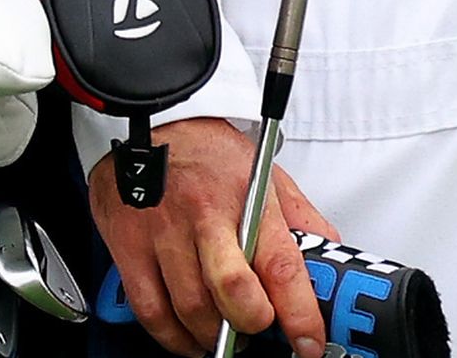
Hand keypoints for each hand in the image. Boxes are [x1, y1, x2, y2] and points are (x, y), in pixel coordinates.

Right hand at [89, 117, 340, 357]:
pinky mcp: (129, 248)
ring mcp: (164, 235)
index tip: (308, 340)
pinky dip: (170, 336)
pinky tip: (187, 336)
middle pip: (230, 290)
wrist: (149, 121)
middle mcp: (206, 218)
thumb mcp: (266, 172)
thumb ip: (298, 216)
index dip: (298, 312)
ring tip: (223, 336)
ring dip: (211, 335)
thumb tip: (327, 251)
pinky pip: (150, 309)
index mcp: (247, 198)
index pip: (280, 265)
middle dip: (249, 323)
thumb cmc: (208, 149)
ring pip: (189, 307)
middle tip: (258, 330)